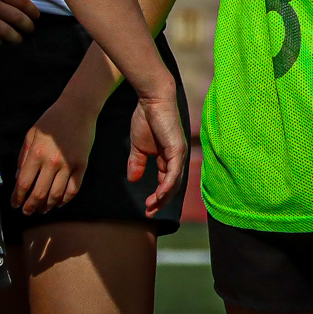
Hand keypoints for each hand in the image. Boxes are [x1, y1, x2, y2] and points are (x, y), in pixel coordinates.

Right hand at [0, 0, 38, 46]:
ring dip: (16, 37)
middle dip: (27, 25)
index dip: (32, 10)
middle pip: (18, 17)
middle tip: (30, 29)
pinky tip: (0, 41)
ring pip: (7, 31)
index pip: (22, 1)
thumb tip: (14, 1)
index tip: (36, 15)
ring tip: (18, 39)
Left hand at [12, 96, 96, 213]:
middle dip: (31, 206)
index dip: (18, 198)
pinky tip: (59, 202)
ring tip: (42, 210)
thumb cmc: (52, 120)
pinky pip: (73, 189)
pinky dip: (65, 199)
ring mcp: (69, 165)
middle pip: (39, 193)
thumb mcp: (31, 134)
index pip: (23, 184)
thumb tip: (18, 178)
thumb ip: (23, 156)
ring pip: (56, 195)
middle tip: (27, 211)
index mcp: (36, 154)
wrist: (78, 109)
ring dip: (47, 206)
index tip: (15, 204)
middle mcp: (51, 162)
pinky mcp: (82, 165)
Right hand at [128, 93, 188, 213]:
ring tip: (152, 207)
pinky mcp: (177, 149)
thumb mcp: (138, 147)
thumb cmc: (146, 119)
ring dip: (164, 197)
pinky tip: (160, 195)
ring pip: (175, 182)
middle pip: (172, 186)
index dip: (158, 196)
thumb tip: (133, 179)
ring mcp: (179, 154)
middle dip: (161, 201)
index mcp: (168, 157)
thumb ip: (137, 163)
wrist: (151, 100)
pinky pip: (174, 172)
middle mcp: (177, 158)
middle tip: (149, 213)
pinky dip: (168, 185)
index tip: (147, 208)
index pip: (166, 182)